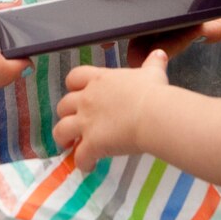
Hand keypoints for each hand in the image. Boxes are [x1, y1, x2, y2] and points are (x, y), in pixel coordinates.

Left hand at [54, 47, 171, 171]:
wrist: (153, 114)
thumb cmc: (153, 92)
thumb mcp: (152, 73)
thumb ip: (152, 63)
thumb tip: (159, 53)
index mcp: (99, 80)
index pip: (74, 77)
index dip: (74, 87)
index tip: (80, 93)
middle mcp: (87, 99)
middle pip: (63, 105)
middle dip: (67, 114)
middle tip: (75, 122)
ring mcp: (86, 122)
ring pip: (60, 131)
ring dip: (63, 138)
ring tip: (70, 145)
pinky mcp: (91, 143)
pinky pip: (79, 156)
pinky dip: (82, 162)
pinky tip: (88, 166)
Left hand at [98, 0, 220, 58]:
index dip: (220, 22)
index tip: (205, 31)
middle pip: (186, 19)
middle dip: (172, 37)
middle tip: (153, 50)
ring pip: (154, 17)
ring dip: (143, 33)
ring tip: (127, 48)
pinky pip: (125, 1)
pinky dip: (118, 14)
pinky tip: (108, 24)